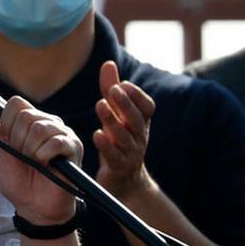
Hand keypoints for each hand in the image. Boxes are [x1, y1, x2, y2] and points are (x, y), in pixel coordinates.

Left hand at [0, 64, 81, 223]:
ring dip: (30, 151)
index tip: (8, 142)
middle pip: (26, 115)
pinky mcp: (73, 146)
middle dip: (17, 140)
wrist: (34, 208)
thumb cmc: (18, 180)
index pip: (15, 103)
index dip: (6, 123)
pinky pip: (54, 142)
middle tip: (23, 156)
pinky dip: (43, 157)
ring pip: (39, 128)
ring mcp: (62, 133)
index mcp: (29, 120)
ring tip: (34, 163)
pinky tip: (46, 166)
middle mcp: (47, 122)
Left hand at [92, 61, 156, 201]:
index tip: (123, 83)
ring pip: (125, 137)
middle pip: (136, 119)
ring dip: (113, 120)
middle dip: (126, 103)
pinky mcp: (119, 168)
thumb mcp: (116, 115)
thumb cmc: (118, 141)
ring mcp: (131, 154)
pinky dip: (106, 145)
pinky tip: (97, 134)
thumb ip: (111, 90)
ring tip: (100, 105)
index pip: (147, 107)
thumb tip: (108, 63)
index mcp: (140, 124)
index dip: (137, 95)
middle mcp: (138, 137)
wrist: (124, 182)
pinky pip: (115, 157)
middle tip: (113, 89)